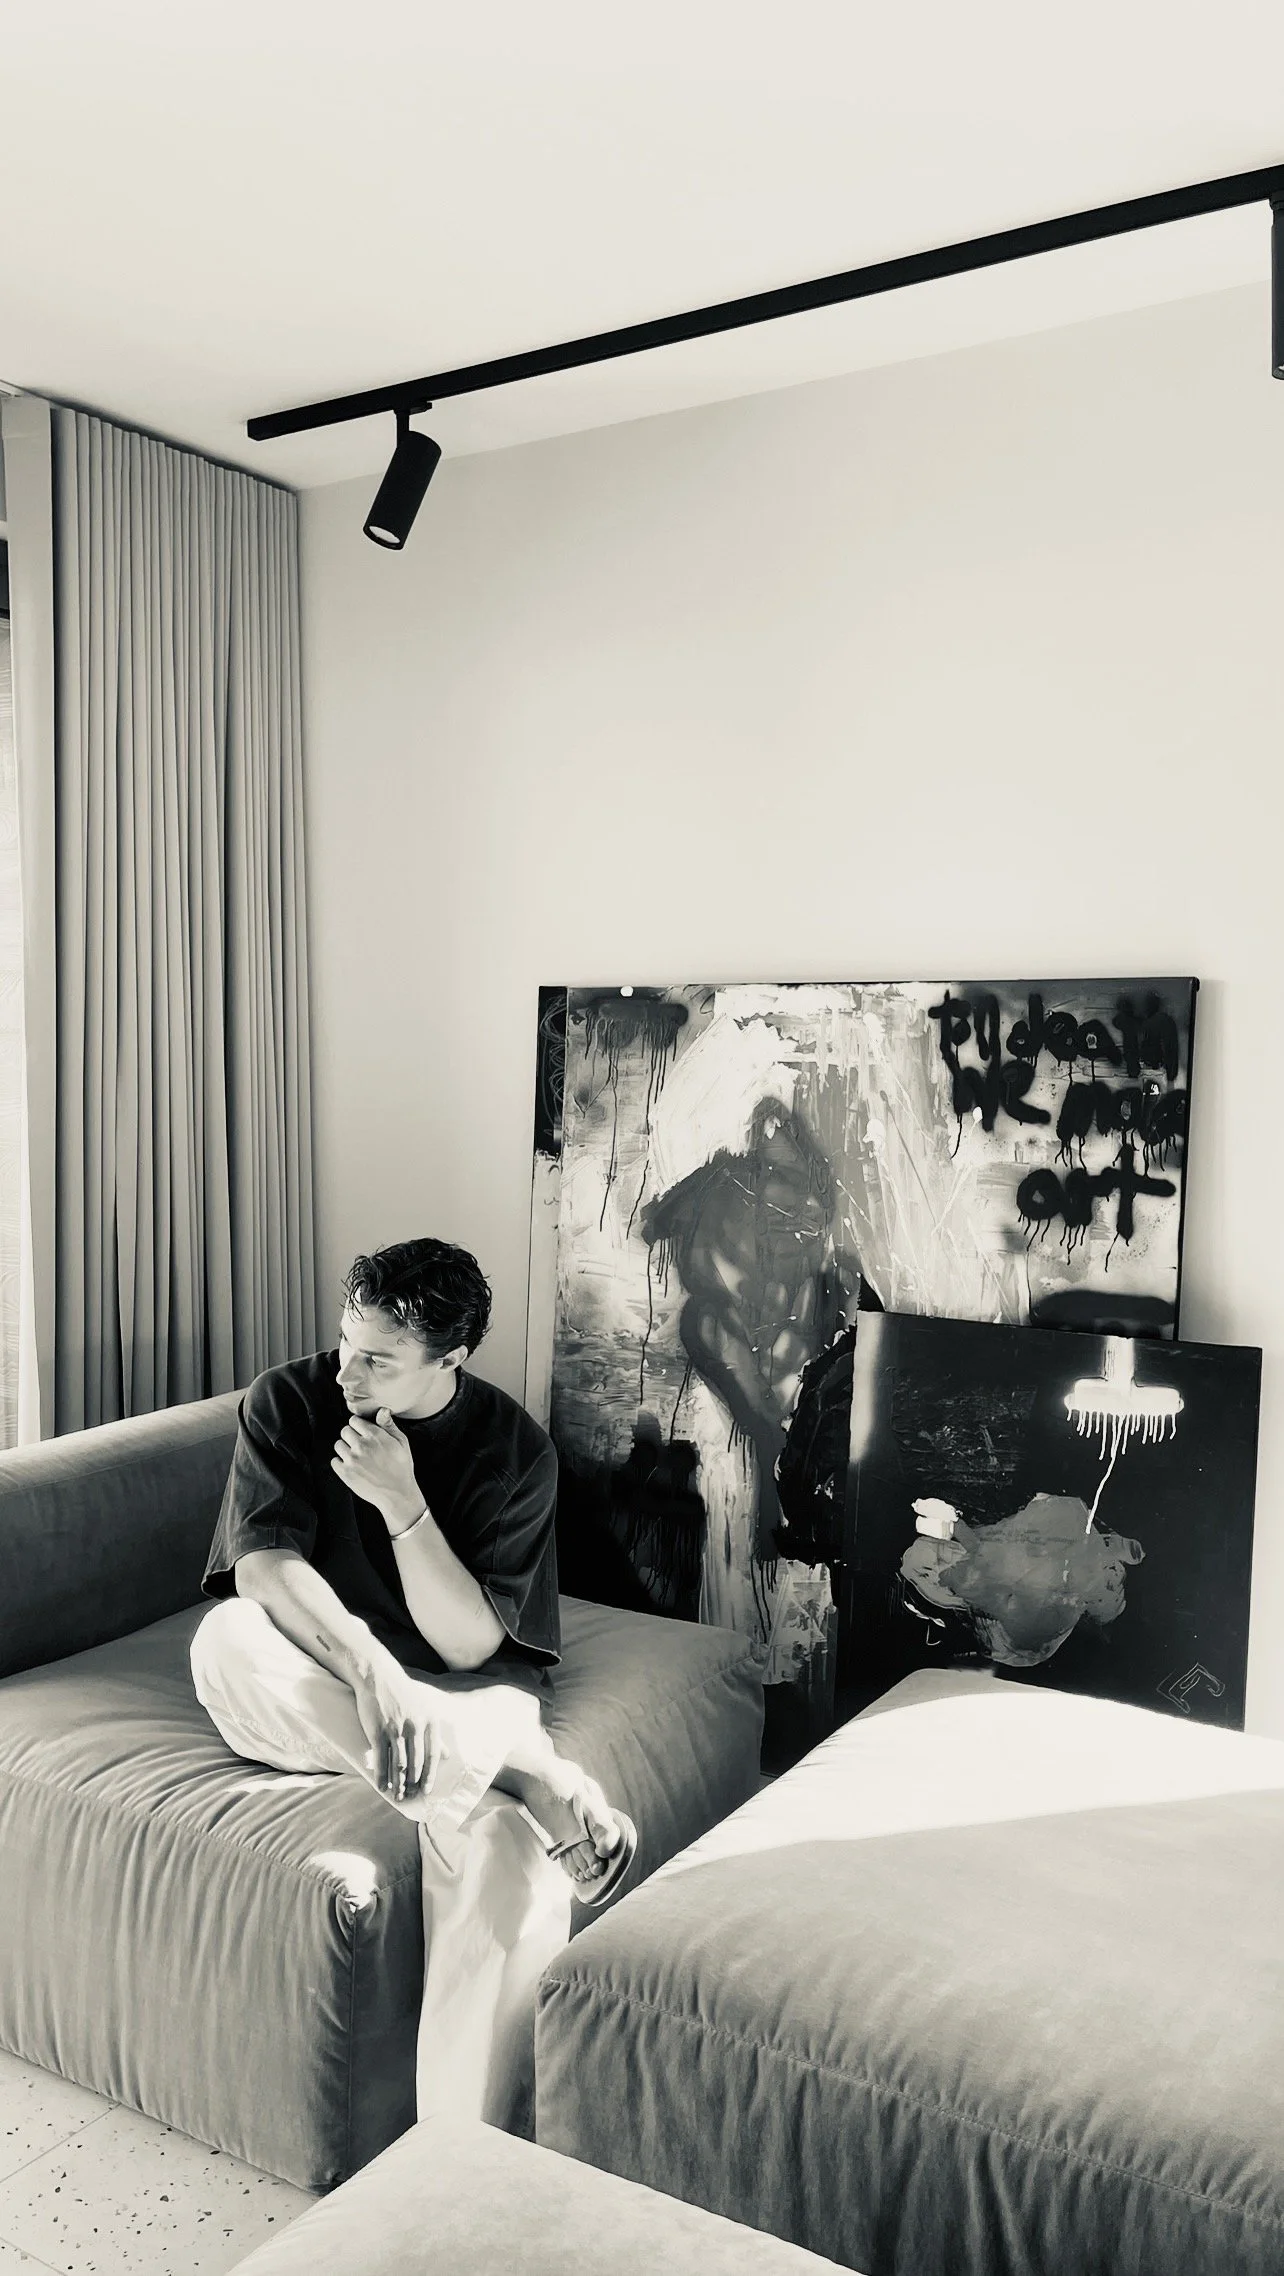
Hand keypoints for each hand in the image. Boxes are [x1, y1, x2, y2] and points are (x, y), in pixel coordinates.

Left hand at [332, 1409, 421, 1524]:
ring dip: (345, 1449)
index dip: (358, 1426)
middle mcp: (362, 1445)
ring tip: (356, 1457)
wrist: (398, 1494)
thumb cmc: (401, 1468)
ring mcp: (352, 1460)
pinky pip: (334, 1461)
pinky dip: (340, 1463)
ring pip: (338, 1445)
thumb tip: (382, 1410)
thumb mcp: (402, 1443)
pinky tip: (352, 1467)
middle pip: (344, 1431)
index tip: (363, 1433)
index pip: (354, 1420)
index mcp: (375, 1436)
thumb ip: (389, 1425)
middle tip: (360, 1446)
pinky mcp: (346, 1473)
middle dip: (351, 1436)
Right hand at [350, 1654, 438, 1803]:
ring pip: (399, 1764)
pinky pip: (381, 1759)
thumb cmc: (404, 1694)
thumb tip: (447, 1756)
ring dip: (399, 1784)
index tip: (427, 1790)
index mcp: (430, 1721)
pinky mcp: (378, 1731)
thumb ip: (436, 1734)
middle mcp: (415, 1726)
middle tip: (410, 1796)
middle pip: (416, 1763)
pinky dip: (382, 1776)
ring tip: (398, 1796)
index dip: (430, 1775)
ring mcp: (396, 1729)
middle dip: (414, 1783)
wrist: (379, 1677)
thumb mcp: (425, 1710)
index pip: (433, 1755)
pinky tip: (382, 1787)